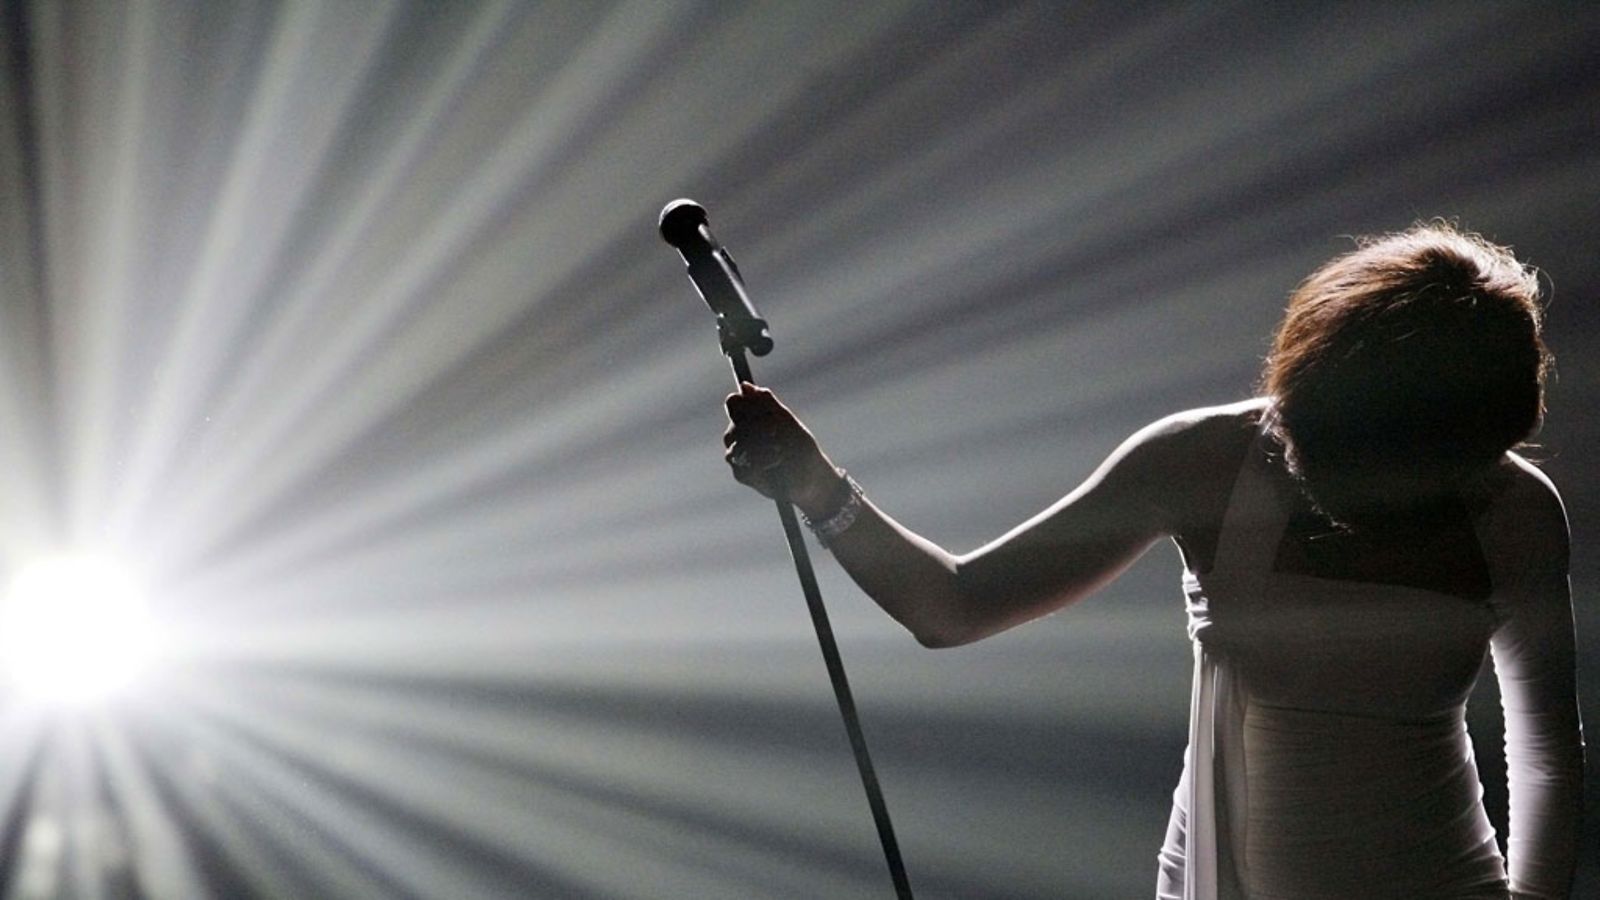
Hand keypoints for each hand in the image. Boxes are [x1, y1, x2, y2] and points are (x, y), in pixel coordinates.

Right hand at [723, 382, 843, 513]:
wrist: (810, 476)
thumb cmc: (799, 446)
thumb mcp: (787, 421)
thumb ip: (767, 403)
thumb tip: (745, 386)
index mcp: (749, 417)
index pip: (733, 403)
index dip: (744, 404)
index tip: (765, 411)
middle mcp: (739, 435)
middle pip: (733, 425)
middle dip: (757, 427)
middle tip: (776, 431)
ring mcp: (738, 454)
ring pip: (735, 446)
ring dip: (760, 446)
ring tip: (780, 448)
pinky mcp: (742, 473)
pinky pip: (742, 466)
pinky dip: (761, 462)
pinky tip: (776, 462)